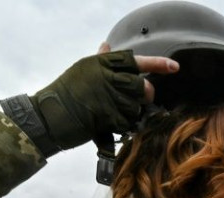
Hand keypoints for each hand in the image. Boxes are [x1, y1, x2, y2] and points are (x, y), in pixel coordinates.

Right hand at [30, 45, 178, 150]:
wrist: (48, 116)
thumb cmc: (65, 94)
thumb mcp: (83, 70)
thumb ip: (101, 60)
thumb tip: (107, 45)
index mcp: (102, 63)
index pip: (135, 60)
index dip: (158, 64)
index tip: (175, 67)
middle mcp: (107, 76)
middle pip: (141, 86)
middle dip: (144, 96)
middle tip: (139, 101)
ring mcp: (107, 96)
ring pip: (136, 106)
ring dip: (132, 114)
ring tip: (117, 114)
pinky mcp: (107, 114)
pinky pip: (126, 121)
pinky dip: (124, 126)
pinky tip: (113, 125)